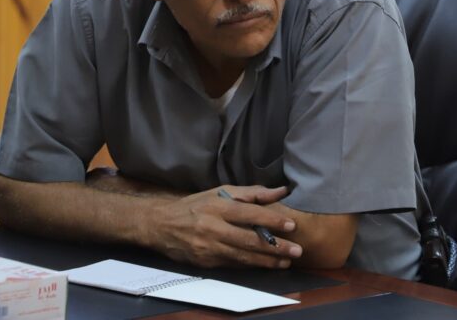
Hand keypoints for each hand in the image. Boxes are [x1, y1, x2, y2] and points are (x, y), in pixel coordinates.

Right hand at [145, 185, 302, 268]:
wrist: (160, 225)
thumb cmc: (196, 205)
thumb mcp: (220, 192)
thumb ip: (252, 193)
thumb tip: (281, 191)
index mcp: (217, 207)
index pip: (249, 213)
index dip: (271, 220)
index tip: (291, 225)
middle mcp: (212, 228)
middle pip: (248, 239)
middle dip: (275, 247)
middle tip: (296, 250)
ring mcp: (208, 247)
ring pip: (242, 256)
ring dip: (267, 261)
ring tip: (286, 262)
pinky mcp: (205, 262)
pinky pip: (232, 265)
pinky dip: (250, 266)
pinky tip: (266, 265)